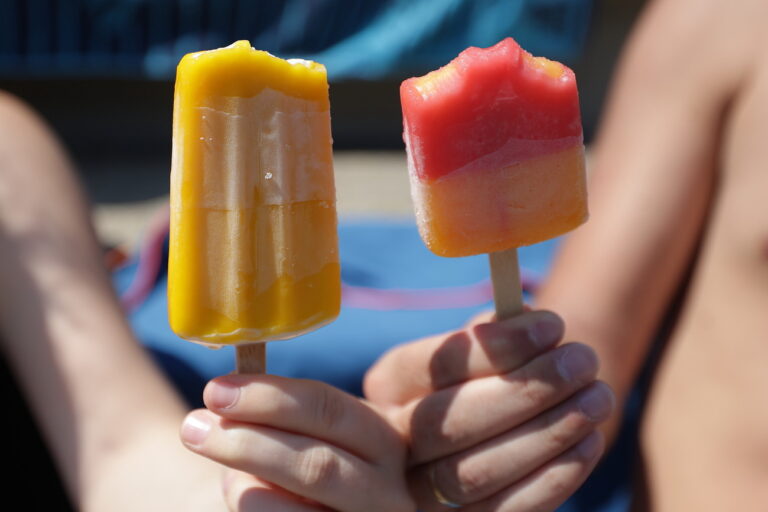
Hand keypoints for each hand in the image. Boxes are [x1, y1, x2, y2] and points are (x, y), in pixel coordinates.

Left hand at [181, 374, 414, 511]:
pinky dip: (255, 509)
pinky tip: (238, 492)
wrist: (322, 506)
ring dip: (246, 483)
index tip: (217, 389)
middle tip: (193, 427)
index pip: (331, 411)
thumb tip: (227, 391)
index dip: (270, 398)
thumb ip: (284, 412)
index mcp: (385, 440)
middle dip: (249, 443)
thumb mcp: (312, 431)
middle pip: (319, 466)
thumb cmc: (307, 459)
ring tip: (220, 469)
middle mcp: (389, 490)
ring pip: (301, 510)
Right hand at [364, 311, 614, 510]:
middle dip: (524, 390)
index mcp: (389, 384)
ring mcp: (419, 492)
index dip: (494, 348)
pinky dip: (551, 479)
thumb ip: (497, 329)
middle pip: (446, 422)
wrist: (498, 424)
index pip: (432, 366)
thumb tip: (528, 318)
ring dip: (546, 433)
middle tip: (583, 361)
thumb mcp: (485, 343)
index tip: (553, 325)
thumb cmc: (494, 370)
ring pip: (472, 472)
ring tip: (599, 396)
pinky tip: (590, 442)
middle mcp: (392, 442)